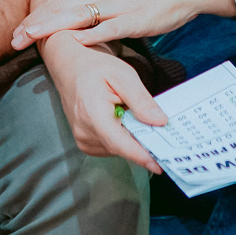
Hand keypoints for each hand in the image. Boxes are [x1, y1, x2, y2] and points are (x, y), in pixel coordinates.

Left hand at [11, 0, 225, 49]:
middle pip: (62, 8)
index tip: (15, 31)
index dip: (35, 16)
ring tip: (31, 38)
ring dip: (53, 27)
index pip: (57, 1)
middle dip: (36, 24)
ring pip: (80, 15)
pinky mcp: (136, 19)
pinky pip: (111, 27)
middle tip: (13, 40)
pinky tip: (75, 41)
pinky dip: (92, 34)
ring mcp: (119, 6)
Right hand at [37, 32, 165, 171]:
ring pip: (118, 149)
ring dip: (132, 139)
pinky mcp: (86, 143)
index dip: (140, 155)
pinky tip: (124, 122)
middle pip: (121, 148)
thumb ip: (141, 100)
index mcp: (92, 113)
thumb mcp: (123, 75)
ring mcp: (83, 140)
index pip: (118, 142)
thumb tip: (160, 122)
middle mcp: (84, 131)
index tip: (159, 165)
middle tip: (164, 135)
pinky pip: (112, 148)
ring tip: (137, 118)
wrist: (72, 69)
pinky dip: (123, 139)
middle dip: (143, 145)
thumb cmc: (96, 69)